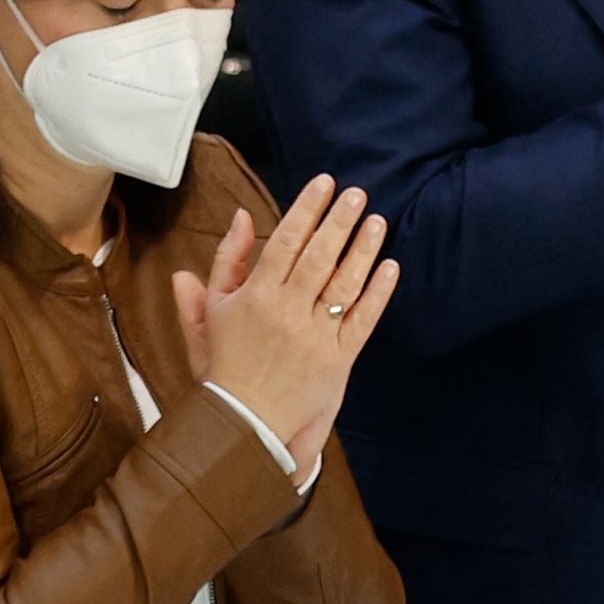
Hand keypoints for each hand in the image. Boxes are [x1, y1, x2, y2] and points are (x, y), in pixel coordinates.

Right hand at [176, 174, 395, 465]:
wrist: (244, 419)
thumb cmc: (225, 361)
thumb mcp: (214, 308)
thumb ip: (226, 260)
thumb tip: (243, 217)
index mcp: (256, 295)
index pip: (286, 241)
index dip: (307, 209)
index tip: (325, 184)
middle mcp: (287, 311)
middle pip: (320, 256)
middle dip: (340, 221)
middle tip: (357, 194)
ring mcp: (315, 335)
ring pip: (345, 284)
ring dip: (363, 250)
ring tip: (377, 221)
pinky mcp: (338, 359)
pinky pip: (362, 320)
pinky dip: (378, 293)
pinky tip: (389, 267)